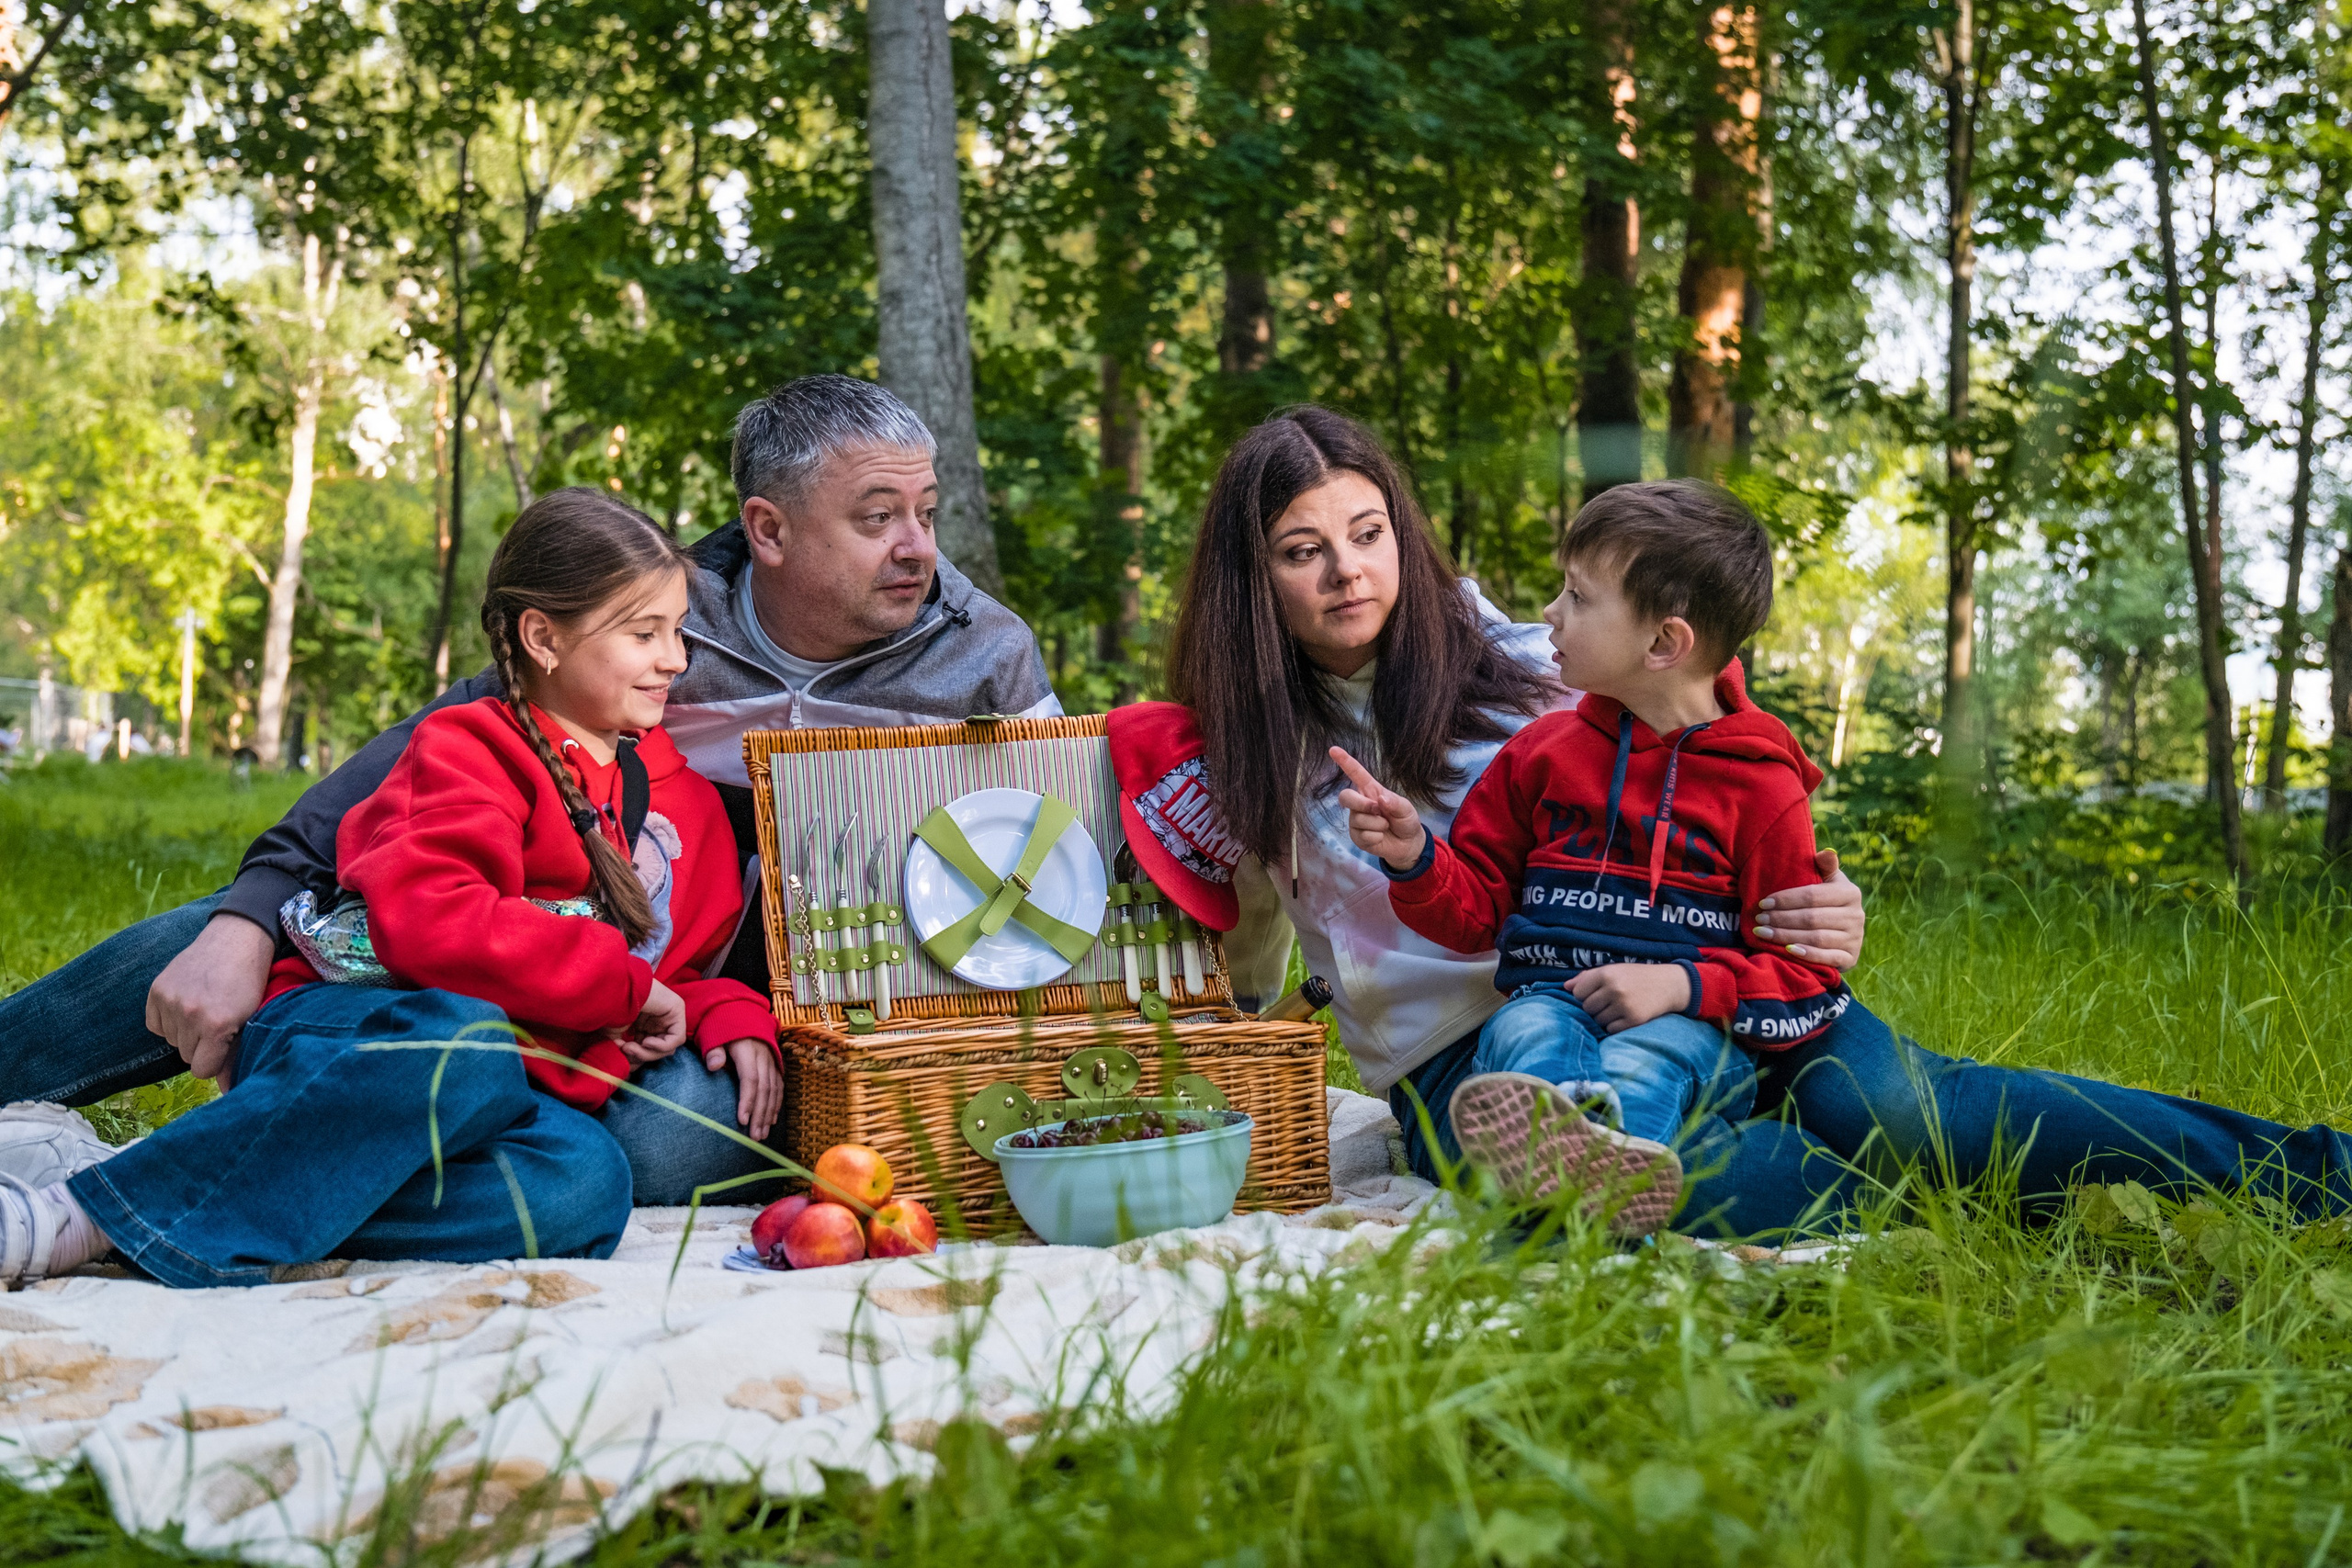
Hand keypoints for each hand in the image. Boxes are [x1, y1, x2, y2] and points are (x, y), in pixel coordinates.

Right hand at [146, 913, 276, 1085]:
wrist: (236, 940)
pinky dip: (167, 1020)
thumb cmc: (249, 984)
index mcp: (217, 1026)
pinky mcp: (156, 990)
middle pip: (185, 1056)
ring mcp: (170, 1000)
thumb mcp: (250, 1020)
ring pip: (170, 1041)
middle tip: (216, 1022)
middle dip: (200, 1046)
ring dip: (184, 1033)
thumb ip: (235, 1056)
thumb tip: (227, 1092)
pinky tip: (186, 1004)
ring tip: (203, 1009)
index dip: (213, 1061)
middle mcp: (190, 1014)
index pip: (201, 1071)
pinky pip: (155, 1025)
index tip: (222, 1046)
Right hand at [616, 980, 688, 1062]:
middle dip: (641, 1056)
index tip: (622, 1060)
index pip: (648, 1051)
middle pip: (658, 1051)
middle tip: (625, 1051)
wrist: (614, 988)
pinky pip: (676, 1039)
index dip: (636, 1060)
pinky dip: (661, 1045)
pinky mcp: (677, 1011)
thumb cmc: (610, 1009)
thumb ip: (622, 1051)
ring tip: (630, 1046)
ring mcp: (668, 1015)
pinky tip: (646, 1040)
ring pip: (667, 1048)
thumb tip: (629, 1066)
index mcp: (644, 1025)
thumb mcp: (614, 1035)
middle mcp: (658, 1021)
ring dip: (647, 1053)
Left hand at [706, 1037, 782, 1142]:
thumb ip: (714, 1050)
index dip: (747, 1100)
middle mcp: (764, 1057)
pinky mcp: (775, 1065)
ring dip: (768, 1114)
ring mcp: (771, 1061)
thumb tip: (714, 1066)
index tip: (742, 1120)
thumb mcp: (714, 1034)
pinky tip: (772, 1121)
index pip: (750, 1079)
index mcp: (748, 1051)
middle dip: (760, 1115)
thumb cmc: (722, 1027)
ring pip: (773, 1091)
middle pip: (764, 1089)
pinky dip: (776, 1105)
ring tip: (762, 1134)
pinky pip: (779, 1087)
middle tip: (754, 1137)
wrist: (742, 1013)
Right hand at [1329, 746, 1427, 870]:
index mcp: (1371, 791)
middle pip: (1346, 796)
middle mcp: (1360, 803)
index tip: (1333, 749)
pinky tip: (1381, 837)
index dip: (1345, 761)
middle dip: (1361, 804)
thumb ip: (1395, 803)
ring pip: (1358, 819)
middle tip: (1378, 810)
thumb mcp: (1406, 809)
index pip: (1356, 774)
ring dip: (1377, 825)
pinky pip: (1362, 835)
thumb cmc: (1405, 820)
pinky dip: (1376, 837)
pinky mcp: (1356, 837)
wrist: (1408, 844)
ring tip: (1386, 826)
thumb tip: (1380, 799)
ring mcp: (1356, 820)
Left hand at [1568, 963, 1691, 1033]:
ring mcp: (1624, 1005)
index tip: (1595, 993)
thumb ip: (1588, 978)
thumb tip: (1565, 987)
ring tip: (1618, 1008)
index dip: (1584, 995)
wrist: (1668, 985)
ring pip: (1598, 1020)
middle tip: (1609, 1002)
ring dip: (1604, 1017)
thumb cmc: (1636, 977)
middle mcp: (1614, 989)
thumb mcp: (1613, 970)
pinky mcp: (1634, 1020)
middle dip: (1594, 1007)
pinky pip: (1611, 1029)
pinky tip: (1624, 1016)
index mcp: (1606, 974)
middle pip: (1587, 1008)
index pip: (1578, 993)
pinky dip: (1615, 1026)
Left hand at [1749, 848, 1864, 969]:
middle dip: (1781, 918)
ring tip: (1762, 932)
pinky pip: (1827, 958)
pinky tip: (1787, 950)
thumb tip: (1825, 853)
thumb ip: (1826, 866)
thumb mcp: (1829, 881)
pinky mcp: (1851, 958)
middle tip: (1759, 919)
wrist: (1844, 932)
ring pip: (1815, 938)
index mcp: (1850, 893)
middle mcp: (1856, 916)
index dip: (1786, 899)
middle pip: (1811, 918)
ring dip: (1785, 936)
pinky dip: (1807, 955)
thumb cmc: (1828, 901)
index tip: (1763, 902)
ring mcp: (1854, 938)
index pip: (1812, 895)